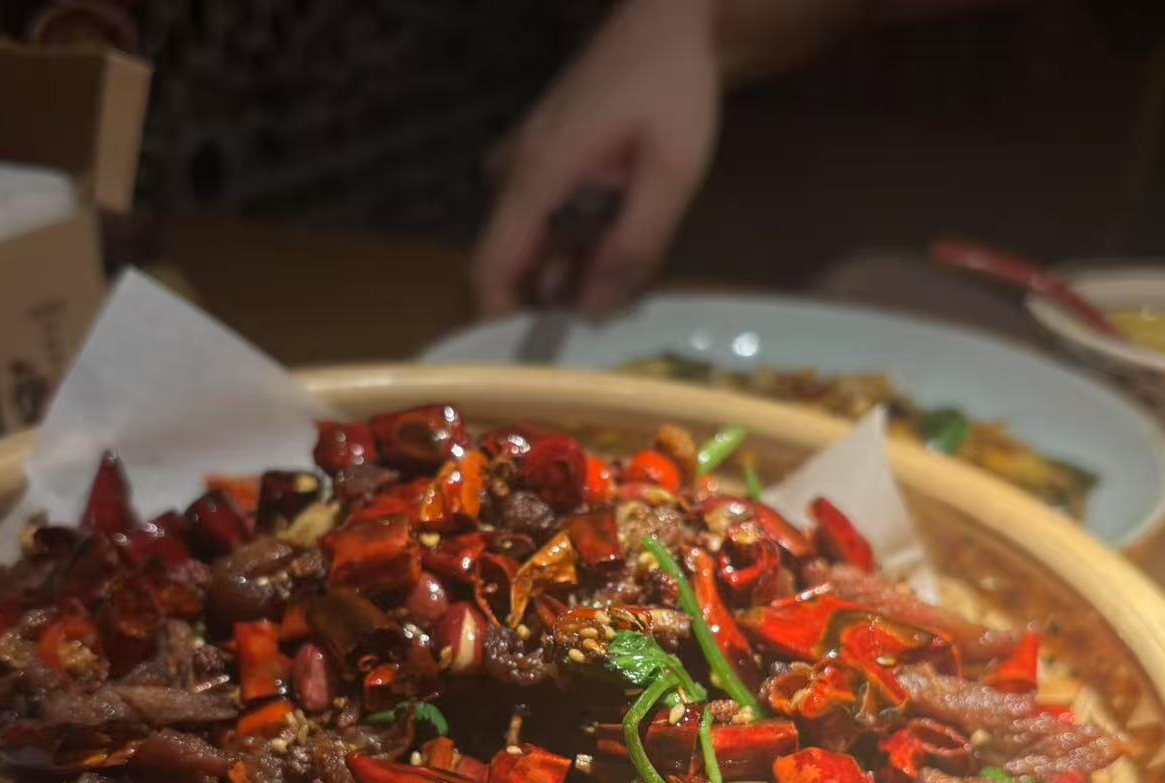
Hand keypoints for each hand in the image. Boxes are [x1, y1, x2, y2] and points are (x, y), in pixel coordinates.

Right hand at [470, 0, 720, 318]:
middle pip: (512, 262)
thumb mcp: (671, 172)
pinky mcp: (539, 163)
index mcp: (538, 174)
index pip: (492, 265)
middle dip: (550, 300)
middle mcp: (516, 172)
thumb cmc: (672, 89)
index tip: (522, 366)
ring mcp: (523, 165)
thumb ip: (634, 245)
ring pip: (532, 245)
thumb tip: (592, 312)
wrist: (666, 22)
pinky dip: (574, 244)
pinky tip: (616, 242)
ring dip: (569, 272)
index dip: (498, 321)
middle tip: (602, 321)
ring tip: (623, 274)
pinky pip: (545, 222)